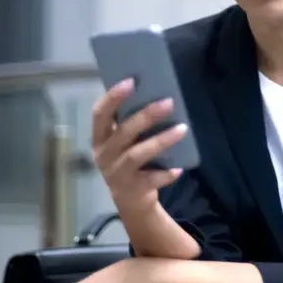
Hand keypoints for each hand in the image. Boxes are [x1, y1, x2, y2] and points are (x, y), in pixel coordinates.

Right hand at [91, 79, 187, 209]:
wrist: (130, 201)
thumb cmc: (129, 160)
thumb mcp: (124, 143)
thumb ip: (131, 124)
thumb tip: (156, 95)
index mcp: (100, 138)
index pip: (100, 114)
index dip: (113, 97)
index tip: (131, 81)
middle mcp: (104, 155)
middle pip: (123, 132)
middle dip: (146, 116)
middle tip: (169, 102)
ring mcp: (116, 174)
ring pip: (137, 154)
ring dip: (161, 141)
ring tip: (182, 129)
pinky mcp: (132, 190)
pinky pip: (151, 180)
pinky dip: (165, 174)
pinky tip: (178, 168)